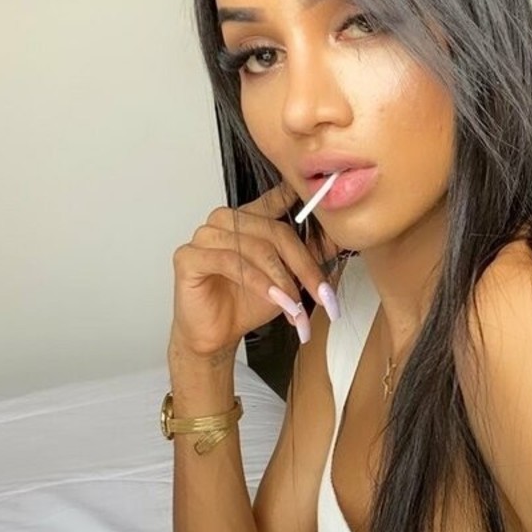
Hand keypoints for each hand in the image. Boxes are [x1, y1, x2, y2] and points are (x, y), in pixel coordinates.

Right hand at [169, 182, 339, 356]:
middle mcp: (226, 220)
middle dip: (305, 266)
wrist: (218, 334)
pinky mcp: (189, 256)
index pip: (276, 199)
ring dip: (282, 280)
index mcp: (249, 218)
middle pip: (276, 231)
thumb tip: (342, 239)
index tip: (321, 200)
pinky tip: (274, 299)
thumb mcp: (289, 277)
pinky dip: (258, 283)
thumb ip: (309, 255)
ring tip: (297, 307)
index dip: (298, 198)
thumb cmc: (248, 302)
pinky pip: (231, 263)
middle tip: (323, 294)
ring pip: (256, 248)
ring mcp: (205, 235)